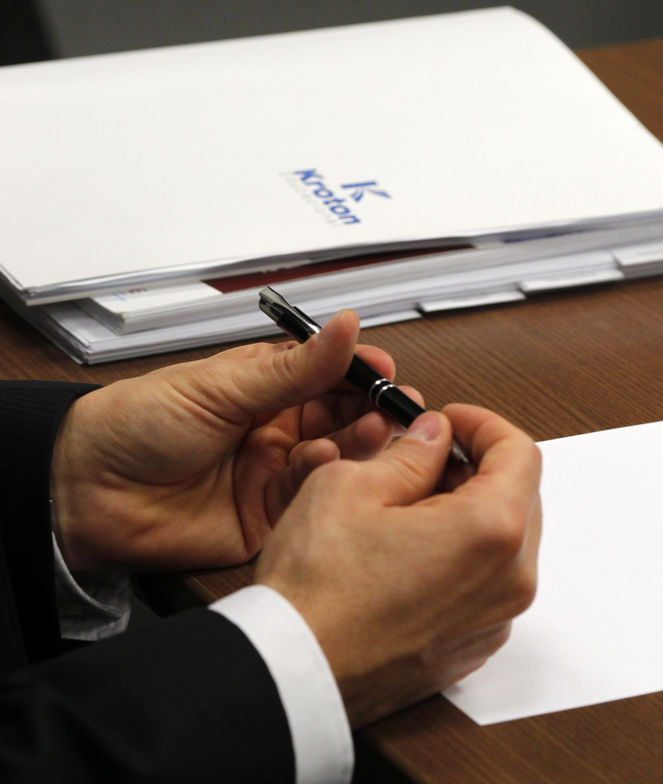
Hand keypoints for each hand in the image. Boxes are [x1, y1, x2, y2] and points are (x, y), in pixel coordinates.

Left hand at [51, 311, 401, 571]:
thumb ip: (292, 367)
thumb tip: (344, 326)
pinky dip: (325, 484)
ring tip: (370, 432)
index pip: (329, 377)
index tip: (387, 371)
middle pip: (341, 419)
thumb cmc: (137, 424)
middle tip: (393, 407)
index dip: (360, 373)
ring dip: (357, 446)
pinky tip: (327, 467)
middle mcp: (275, 431)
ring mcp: (272, 475)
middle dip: (370, 411)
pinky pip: (311, 501)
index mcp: (264, 389)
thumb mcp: (221, 386)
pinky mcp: (267, 518)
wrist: (87, 490)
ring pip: (335, 461)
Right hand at [256, 405, 541, 726]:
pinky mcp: (472, 643)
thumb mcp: (351, 486)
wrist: (295, 671)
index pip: (520, 452)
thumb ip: (410, 453)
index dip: (483, 424)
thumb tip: (433, 436)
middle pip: (518, 496)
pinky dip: (462, 551)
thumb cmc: (316, 587)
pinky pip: (486, 580)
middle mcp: (509, 581)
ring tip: (409, 500)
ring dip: (468, 507)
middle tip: (426, 454)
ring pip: (502, 539)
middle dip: (476, 464)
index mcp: (490, 531)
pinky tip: (410, 546)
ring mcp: (494, 619)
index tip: (451, 420)